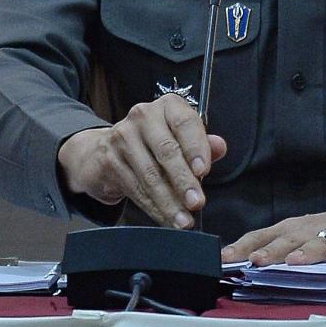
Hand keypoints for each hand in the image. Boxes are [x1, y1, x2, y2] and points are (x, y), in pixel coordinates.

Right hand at [56, 96, 226, 229]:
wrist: (105, 150)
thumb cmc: (153, 143)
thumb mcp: (179, 137)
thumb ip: (202, 143)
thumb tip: (220, 147)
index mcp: (168, 106)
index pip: (185, 123)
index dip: (196, 148)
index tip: (203, 171)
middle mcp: (143, 116)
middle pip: (167, 151)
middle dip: (184, 181)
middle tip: (197, 203)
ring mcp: (123, 137)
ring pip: (151, 175)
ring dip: (170, 202)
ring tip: (184, 220)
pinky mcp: (110, 160)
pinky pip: (137, 189)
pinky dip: (154, 208)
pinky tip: (166, 218)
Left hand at [222, 202, 325, 265]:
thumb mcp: (303, 237)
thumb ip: (275, 248)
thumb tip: (233, 265)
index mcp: (296, 229)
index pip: (265, 235)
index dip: (245, 246)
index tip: (225, 259)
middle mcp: (316, 228)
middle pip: (291, 238)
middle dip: (273, 250)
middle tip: (257, 261)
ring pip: (324, 242)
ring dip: (309, 251)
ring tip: (295, 262)